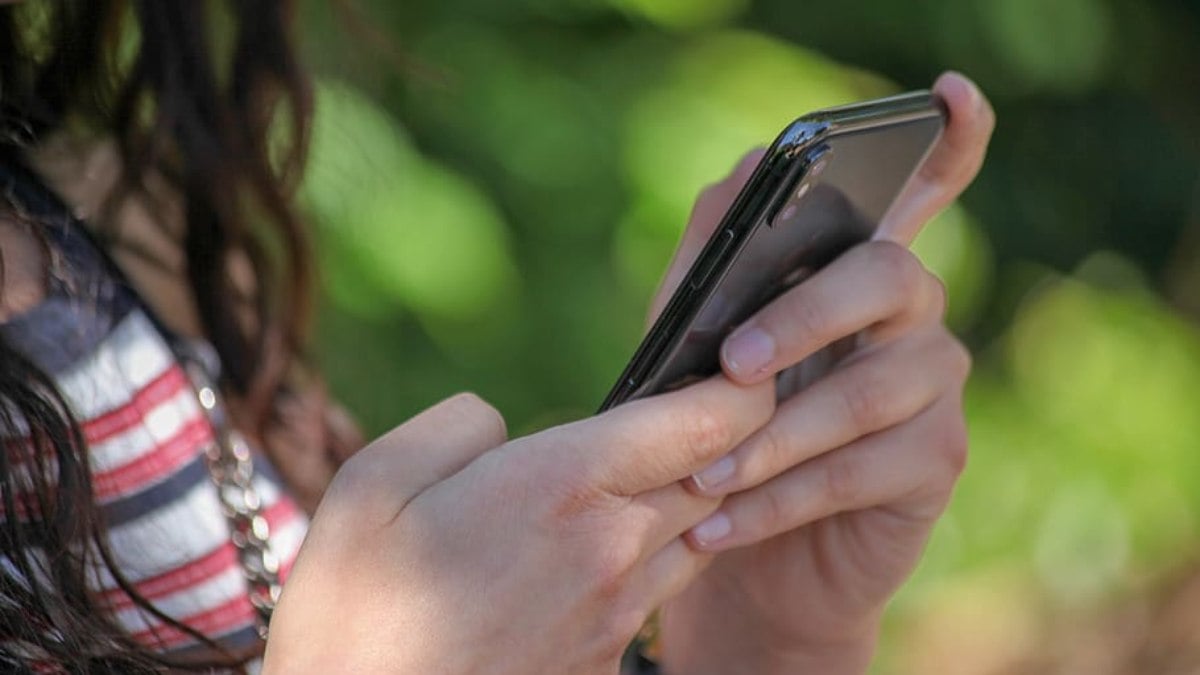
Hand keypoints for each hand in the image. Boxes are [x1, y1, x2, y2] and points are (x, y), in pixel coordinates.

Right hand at [263, 377, 774, 673]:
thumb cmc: (353, 618)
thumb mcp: (372, 487)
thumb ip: (457, 427)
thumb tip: (501, 425)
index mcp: (561, 487)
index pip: (702, 424)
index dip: (744, 389)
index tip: (746, 368)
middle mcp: (610, 551)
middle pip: (714, 478)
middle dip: (719, 442)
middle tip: (691, 412)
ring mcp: (616, 618)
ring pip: (695, 538)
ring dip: (686, 502)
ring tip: (637, 482)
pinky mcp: (607, 665)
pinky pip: (654, 596)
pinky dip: (645, 563)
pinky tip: (588, 558)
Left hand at [651, 72, 994, 673]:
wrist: (743, 554)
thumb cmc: (718, 430)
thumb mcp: (695, 344)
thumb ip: (714, 264)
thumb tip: (739, 177)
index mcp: (855, 269)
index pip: (925, 187)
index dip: (951, 137)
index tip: (951, 90)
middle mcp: (912, 313)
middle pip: (887, 277)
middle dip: (803, 316)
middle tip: (733, 364)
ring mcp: (934, 385)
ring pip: (866, 390)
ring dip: (771, 437)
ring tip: (701, 478)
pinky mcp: (938, 461)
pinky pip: (858, 471)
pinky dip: (777, 500)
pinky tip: (720, 526)